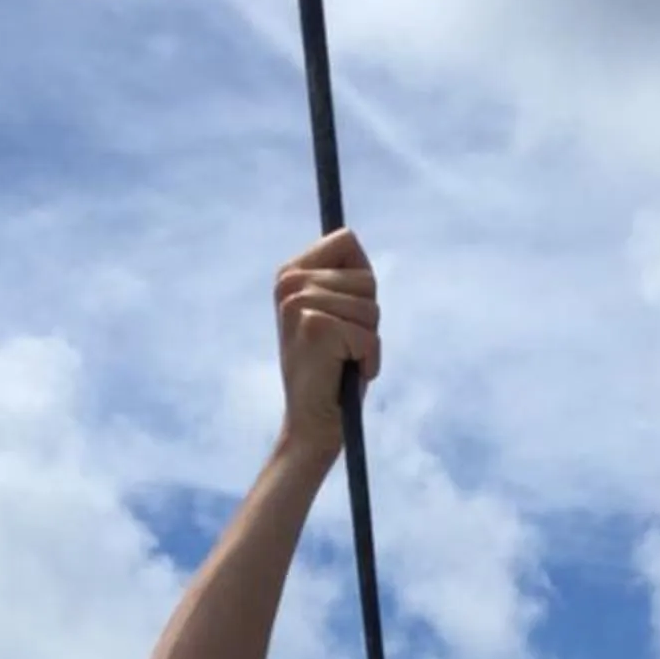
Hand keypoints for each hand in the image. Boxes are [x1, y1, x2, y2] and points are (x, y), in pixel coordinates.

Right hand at [276, 230, 380, 457]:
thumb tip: (350, 233)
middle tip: (341, 348)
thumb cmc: (332, 371)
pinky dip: (368, 361)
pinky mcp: (315, 327)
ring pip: (371, 308)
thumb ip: (344, 277)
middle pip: (366, 278)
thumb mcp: (338, 314)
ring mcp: (299, 302)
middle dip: (367, 319)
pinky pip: (370, 336)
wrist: (311, 425)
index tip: (343, 316)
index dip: (361, 283)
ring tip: (341, 361)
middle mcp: (288, 282)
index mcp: (289, 272)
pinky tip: (344, 374)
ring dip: (367, 342)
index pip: (347, 240)